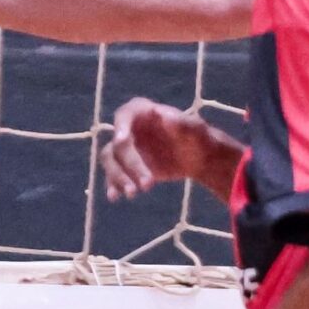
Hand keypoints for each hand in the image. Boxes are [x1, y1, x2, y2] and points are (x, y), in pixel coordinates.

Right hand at [100, 96, 236, 202]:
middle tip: (149, 184)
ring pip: (110, 160)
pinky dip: (112, 185)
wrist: (197, 158)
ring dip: (118, 177)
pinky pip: (112, 174)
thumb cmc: (198, 138)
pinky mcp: (124, 165)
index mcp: (143, 111)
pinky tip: (116, 196)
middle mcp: (129, 128)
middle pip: (118, 144)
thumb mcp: (196, 130)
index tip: (122, 141)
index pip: (126, 114)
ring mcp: (125, 147)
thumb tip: (164, 117)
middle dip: (131, 164)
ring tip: (133, 193)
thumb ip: (183, 123)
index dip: (121, 126)